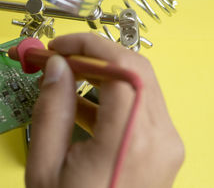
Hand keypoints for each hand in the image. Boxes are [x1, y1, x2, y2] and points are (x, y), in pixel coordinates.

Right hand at [25, 33, 183, 187]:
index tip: (59, 47)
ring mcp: (167, 144)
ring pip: (140, 83)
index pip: (120, 69)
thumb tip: (56, 67)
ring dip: (103, 72)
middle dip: (96, 54)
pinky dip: (112, 95)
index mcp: (129, 143)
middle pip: (136, 69)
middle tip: (62, 56)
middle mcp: (159, 138)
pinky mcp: (164, 148)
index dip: (88, 48)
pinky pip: (140, 105)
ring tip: (67, 77)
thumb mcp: (46, 166)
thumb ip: (51, 109)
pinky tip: (82, 101)